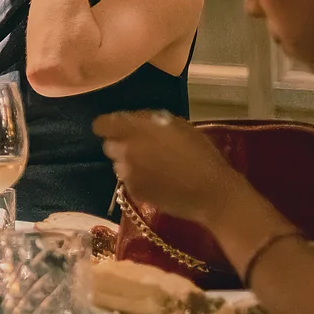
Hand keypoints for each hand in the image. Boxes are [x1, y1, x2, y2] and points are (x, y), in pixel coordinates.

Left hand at [92, 110, 246, 225]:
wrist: (212, 192)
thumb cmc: (201, 154)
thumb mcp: (178, 126)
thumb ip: (150, 121)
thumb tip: (135, 120)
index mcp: (135, 130)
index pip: (102, 125)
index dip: (109, 126)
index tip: (122, 129)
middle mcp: (125, 151)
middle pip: (109, 145)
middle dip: (122, 145)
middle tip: (144, 148)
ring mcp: (127, 174)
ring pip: (118, 164)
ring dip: (130, 163)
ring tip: (155, 167)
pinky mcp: (133, 192)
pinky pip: (128, 181)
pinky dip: (138, 179)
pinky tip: (159, 181)